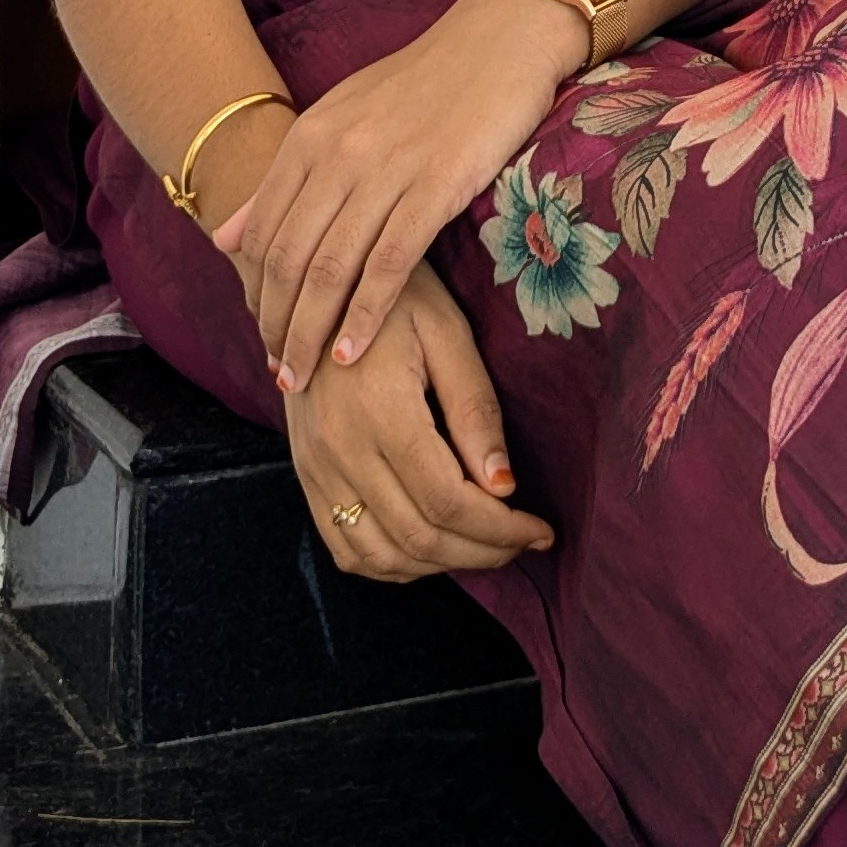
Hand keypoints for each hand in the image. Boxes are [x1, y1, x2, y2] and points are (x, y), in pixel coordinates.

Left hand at [214, 0, 581, 385]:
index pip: (263, 232)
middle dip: (276, 324)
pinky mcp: (436, 185)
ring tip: (304, 378)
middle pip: (289, 259)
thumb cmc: (424, 83)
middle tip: (279, 374)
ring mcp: (386, 170)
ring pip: (331, 269)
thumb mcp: (341, 117)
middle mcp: (338, 153)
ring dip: (310, 333)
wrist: (498, 41)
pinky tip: (351, 352)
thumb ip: (284, 179)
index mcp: (311, 136)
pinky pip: (388, 263)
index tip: (260, 335)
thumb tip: (223, 238)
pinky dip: (364, 315)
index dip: (256, 293)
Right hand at [283, 263, 554, 581]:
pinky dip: (391, 564)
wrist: (318, 280)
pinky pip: (345, 547)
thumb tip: (504, 487)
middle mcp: (339, 449)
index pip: (447, 502)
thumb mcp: (447, 332)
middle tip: (524, 542)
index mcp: (379, 410)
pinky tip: (430, 545)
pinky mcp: (305, 473)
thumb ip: (474, 408)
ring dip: (440, 565)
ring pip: (379, 556)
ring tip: (484, 546)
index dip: (501, 530)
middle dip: (482, 552)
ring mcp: (315, 467)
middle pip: (418, 537)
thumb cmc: (396, 296)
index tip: (541, 530)